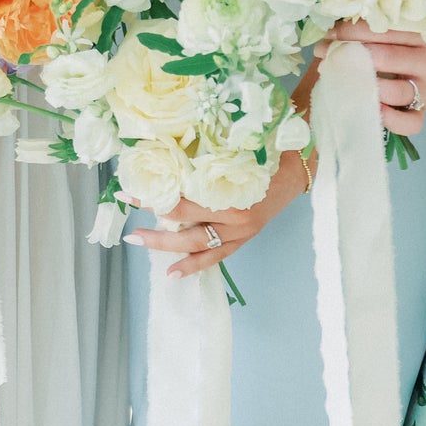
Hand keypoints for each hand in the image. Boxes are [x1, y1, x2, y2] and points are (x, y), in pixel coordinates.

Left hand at [125, 149, 307, 277]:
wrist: (295, 169)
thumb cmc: (263, 155)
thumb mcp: (231, 152)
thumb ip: (202, 159)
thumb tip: (163, 155)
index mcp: (231, 195)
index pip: (184, 202)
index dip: (156, 199)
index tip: (130, 192)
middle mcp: (236, 219)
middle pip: (188, 230)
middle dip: (157, 233)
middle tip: (130, 233)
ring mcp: (240, 232)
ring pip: (199, 247)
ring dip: (169, 248)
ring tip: (141, 245)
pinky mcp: (244, 239)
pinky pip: (217, 256)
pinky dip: (195, 264)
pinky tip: (174, 272)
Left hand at [325, 22, 425, 137]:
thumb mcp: (420, 20)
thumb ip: (391, 20)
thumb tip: (341, 18)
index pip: (382, 29)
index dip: (350, 31)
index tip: (330, 33)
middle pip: (382, 57)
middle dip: (346, 55)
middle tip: (324, 52)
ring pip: (393, 91)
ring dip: (359, 86)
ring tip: (337, 78)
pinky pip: (410, 123)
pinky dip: (389, 120)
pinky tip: (370, 109)